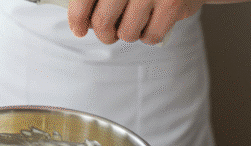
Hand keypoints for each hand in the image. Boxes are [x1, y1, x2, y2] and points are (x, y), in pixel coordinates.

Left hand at [68, 0, 205, 44]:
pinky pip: (151, 36)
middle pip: (102, 22)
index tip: (79, 29)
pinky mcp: (173, 3)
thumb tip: (81, 20)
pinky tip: (151, 25)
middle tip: (108, 33)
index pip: (83, 1)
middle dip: (104, 34)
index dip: (77, 19)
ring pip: (127, 33)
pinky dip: (149, 36)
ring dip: (129, 33)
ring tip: (134, 23)